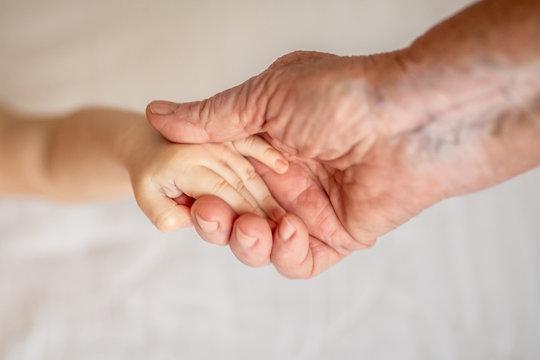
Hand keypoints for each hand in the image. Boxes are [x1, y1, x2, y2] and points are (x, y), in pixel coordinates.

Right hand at [145, 50, 444, 276]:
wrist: (412, 119)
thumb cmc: (342, 96)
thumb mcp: (266, 97)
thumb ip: (212, 115)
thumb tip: (157, 114)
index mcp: (261, 145)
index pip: (213, 177)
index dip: (192, 190)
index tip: (175, 196)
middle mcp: (281, 178)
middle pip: (230, 216)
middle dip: (212, 222)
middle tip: (209, 212)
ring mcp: (307, 208)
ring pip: (258, 244)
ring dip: (244, 243)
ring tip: (250, 226)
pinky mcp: (335, 234)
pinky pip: (298, 261)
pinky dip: (284, 255)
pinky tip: (288, 231)